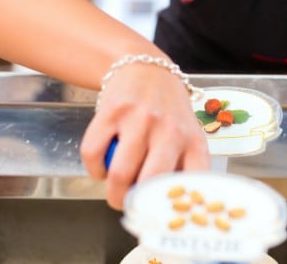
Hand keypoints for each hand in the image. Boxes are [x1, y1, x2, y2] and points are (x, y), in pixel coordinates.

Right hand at [80, 63, 209, 208]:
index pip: (192, 181)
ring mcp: (140, 119)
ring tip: (114, 193)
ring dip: (112, 192)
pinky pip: (93, 152)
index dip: (176, 205)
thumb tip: (169, 205)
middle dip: (136, 204)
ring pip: (120, 173)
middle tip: (130, 207)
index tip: (164, 216)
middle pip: (150, 182)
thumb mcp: (186, 133)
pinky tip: (100, 167)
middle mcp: (170, 129)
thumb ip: (181, 165)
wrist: (146, 69)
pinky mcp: (113, 111)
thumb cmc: (167, 111)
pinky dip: (93, 169)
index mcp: (193, 139)